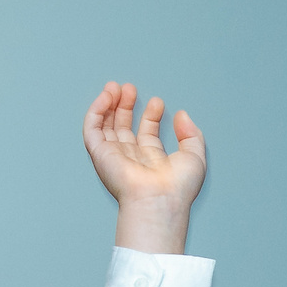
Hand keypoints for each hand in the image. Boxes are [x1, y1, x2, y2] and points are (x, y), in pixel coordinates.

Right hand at [83, 81, 204, 253]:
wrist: (159, 199)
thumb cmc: (178, 188)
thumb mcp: (195, 156)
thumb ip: (191, 134)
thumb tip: (181, 115)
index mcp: (152, 161)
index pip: (147, 133)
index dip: (151, 115)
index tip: (158, 102)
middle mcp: (132, 159)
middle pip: (124, 127)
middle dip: (126, 106)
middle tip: (130, 88)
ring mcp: (114, 157)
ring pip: (106, 126)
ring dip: (109, 104)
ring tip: (115, 87)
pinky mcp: (100, 155)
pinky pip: (91, 129)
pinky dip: (96, 111)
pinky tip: (106, 96)